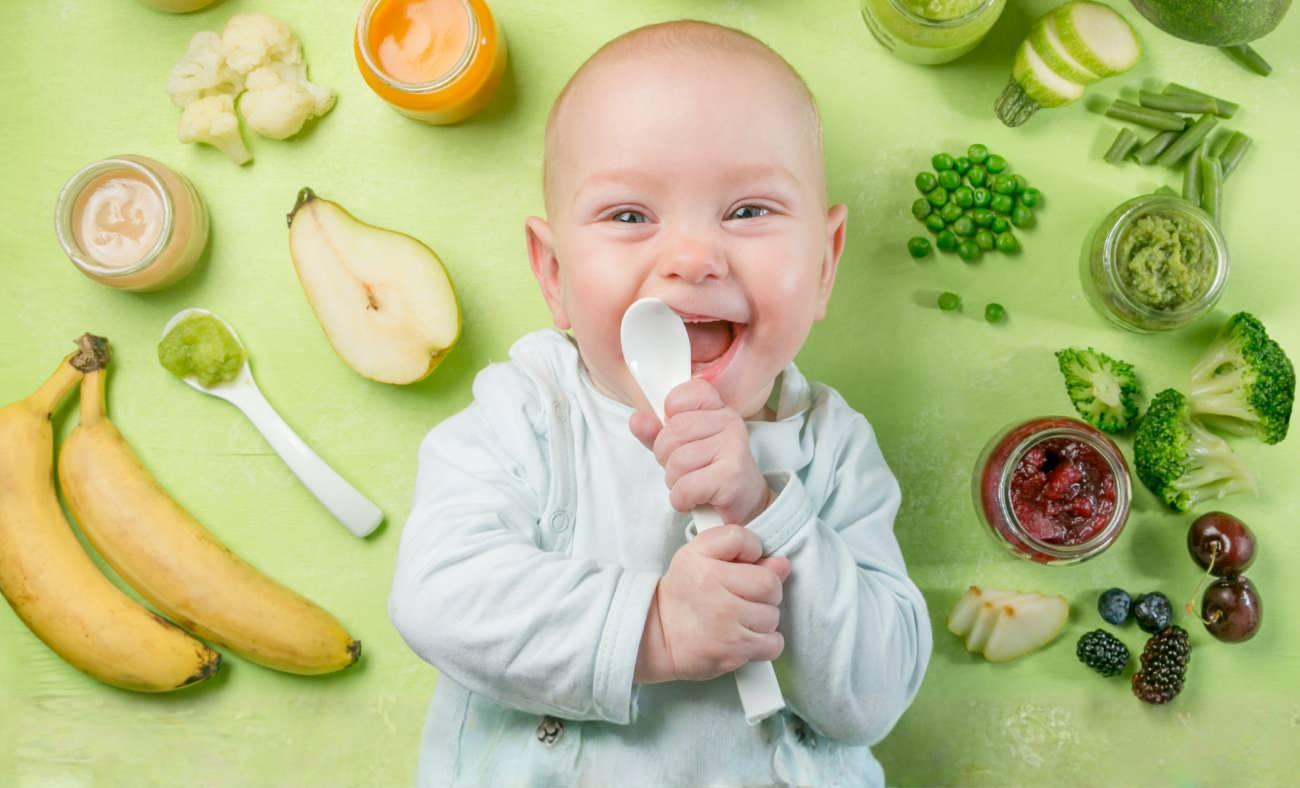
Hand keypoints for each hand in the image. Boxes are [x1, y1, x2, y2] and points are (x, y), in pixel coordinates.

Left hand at [630, 379, 772, 525]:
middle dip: (667, 458)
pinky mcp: (732, 476)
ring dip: (675, 482)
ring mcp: (733, 447)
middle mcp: (728, 421)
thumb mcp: (681, 447)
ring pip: (677, 462)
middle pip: (672, 433)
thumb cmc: (711, 472)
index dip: (669, 419)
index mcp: (716, 408)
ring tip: (693, 485)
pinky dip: (682, 500)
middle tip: (685, 470)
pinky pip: (686, 487)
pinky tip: (695, 499)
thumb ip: (656, 432)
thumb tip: (637, 420)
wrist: (745, 504)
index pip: (680, 396)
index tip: (681, 438)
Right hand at [635, 526, 790, 682]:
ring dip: (762, 618)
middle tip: (742, 596)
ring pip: (773, 616)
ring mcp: (727, 626)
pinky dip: (766, 642)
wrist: (657, 635)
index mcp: (705, 564)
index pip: (749, 544)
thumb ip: (737, 546)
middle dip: (763, 591)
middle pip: (770, 585)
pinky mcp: (734, 652)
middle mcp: (716, 594)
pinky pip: (773, 644)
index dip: (752, 555)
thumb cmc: (682, 593)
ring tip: (741, 618)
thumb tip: (782, 564)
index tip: (742, 568)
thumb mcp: (697, 554)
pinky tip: (747, 636)